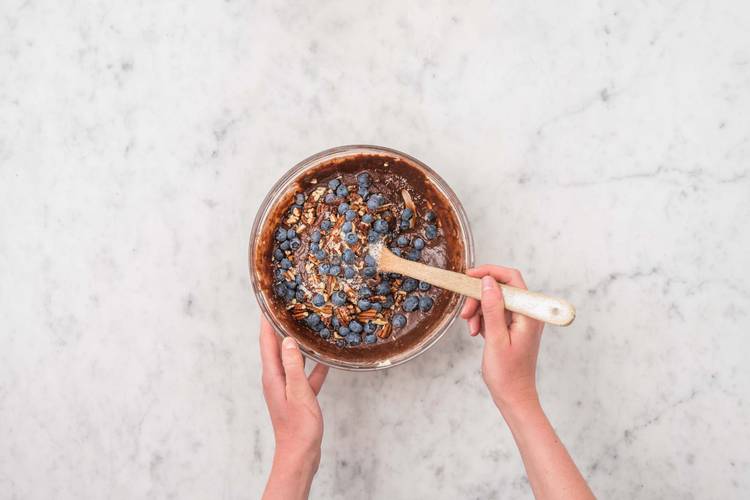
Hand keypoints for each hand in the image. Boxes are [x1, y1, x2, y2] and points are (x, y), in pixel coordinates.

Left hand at [260, 318, 328, 499]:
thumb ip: (293, 365)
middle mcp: (276, 379)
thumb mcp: (298, 392)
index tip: (268, 303)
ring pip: (291, 359)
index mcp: (272, 376)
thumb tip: (286, 340)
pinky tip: (324, 360)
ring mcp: (286, 388)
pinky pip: (304, 376)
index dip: (266, 322)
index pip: (266, 342)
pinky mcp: (297, 397)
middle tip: (287, 307)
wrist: (300, 454)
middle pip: (275, 347)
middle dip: (279, 327)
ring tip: (304, 327)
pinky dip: (312, 366)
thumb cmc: (299, 426)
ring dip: (295, 344)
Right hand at [460, 265, 543, 411]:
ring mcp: (520, 320)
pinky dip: (482, 319)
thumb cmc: (508, 374)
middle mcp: (527, 313)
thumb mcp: (496, 339)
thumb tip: (488, 281)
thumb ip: (493, 308)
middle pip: (500, 289)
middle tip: (465, 313)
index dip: (490, 273)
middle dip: (479, 297)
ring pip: (495, 301)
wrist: (514, 396)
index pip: (512, 279)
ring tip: (471, 328)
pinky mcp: (512, 327)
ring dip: (479, 310)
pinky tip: (476, 332)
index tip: (469, 276)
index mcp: (528, 314)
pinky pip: (494, 313)